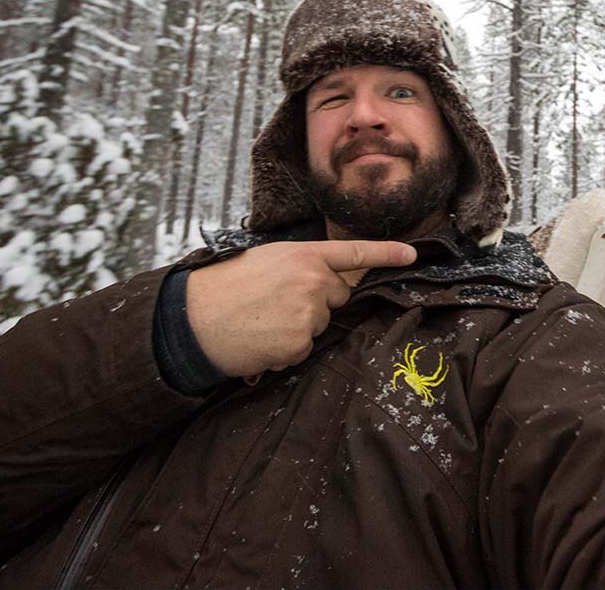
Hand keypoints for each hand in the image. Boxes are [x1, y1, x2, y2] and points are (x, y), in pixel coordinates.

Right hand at [185, 239, 416, 376]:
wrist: (192, 319)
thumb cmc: (225, 288)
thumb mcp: (267, 261)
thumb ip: (301, 266)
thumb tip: (327, 282)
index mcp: (302, 255)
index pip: (353, 253)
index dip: (386, 253)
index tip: (412, 254)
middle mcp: (312, 280)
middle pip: (338, 296)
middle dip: (317, 303)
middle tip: (275, 304)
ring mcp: (308, 312)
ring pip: (320, 325)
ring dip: (298, 328)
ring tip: (263, 322)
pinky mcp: (299, 342)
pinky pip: (304, 350)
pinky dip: (285, 350)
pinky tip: (261, 340)